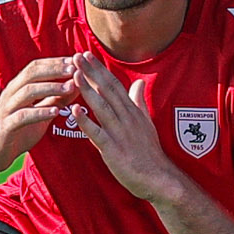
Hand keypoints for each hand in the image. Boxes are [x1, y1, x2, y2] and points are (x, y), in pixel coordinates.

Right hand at [0, 57, 79, 175]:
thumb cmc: (18, 131)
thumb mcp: (40, 113)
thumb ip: (55, 99)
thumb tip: (76, 85)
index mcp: (17, 88)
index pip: (35, 67)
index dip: (55, 62)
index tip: (75, 59)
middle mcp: (11, 94)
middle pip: (32, 74)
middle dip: (54, 69)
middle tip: (74, 68)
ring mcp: (7, 109)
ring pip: (28, 91)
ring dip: (51, 88)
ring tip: (70, 87)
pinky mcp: (6, 126)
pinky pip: (23, 116)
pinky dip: (40, 112)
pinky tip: (56, 111)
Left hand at [70, 54, 184, 204]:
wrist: (158, 178)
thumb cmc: (149, 152)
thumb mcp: (146, 122)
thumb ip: (139, 102)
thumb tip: (138, 83)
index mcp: (132, 111)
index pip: (114, 84)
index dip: (99, 69)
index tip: (87, 55)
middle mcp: (126, 118)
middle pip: (107, 90)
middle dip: (91, 72)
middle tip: (77, 56)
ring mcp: (119, 133)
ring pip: (102, 107)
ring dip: (88, 90)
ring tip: (74, 75)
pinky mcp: (113, 149)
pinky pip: (97, 133)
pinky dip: (86, 121)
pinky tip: (74, 110)